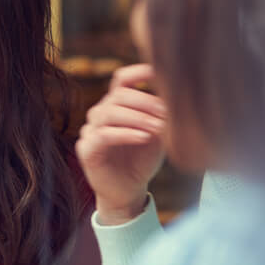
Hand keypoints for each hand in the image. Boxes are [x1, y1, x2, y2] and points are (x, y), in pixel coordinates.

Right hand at [75, 64, 166, 224]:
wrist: (128, 191)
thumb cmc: (142, 160)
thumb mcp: (157, 134)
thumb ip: (161, 115)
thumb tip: (177, 95)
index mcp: (116, 105)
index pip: (122, 80)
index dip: (139, 72)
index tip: (161, 73)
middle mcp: (100, 114)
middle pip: (118, 95)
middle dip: (145, 102)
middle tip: (167, 112)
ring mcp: (90, 131)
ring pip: (109, 113)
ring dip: (137, 118)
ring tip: (158, 127)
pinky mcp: (86, 149)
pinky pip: (104, 135)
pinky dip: (126, 134)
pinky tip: (144, 137)